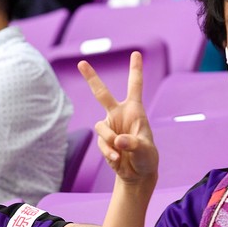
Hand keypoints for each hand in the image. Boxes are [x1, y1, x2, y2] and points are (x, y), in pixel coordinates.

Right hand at [79, 50, 157, 186]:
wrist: (137, 173)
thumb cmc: (146, 157)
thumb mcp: (145, 150)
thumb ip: (133, 143)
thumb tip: (118, 140)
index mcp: (134, 111)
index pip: (135, 86)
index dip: (135, 69)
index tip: (136, 53)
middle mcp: (119, 115)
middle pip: (102, 93)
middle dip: (91, 78)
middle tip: (81, 63)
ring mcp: (109, 127)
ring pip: (101, 127)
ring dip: (109, 140)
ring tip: (120, 152)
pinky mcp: (103, 140)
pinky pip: (101, 143)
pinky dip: (108, 152)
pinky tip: (117, 160)